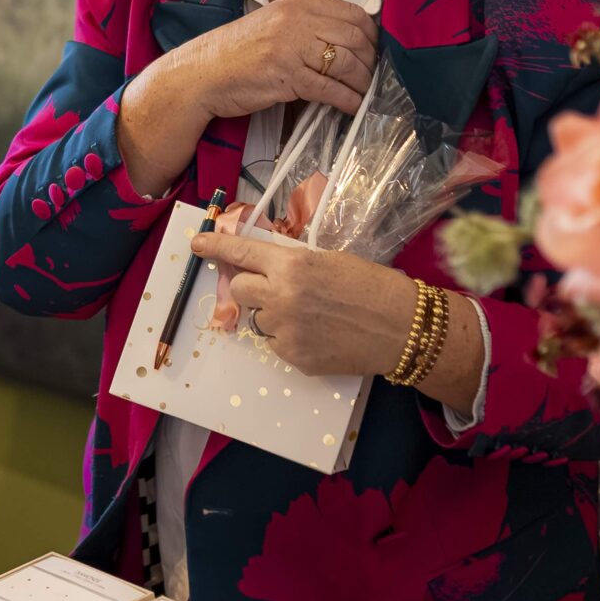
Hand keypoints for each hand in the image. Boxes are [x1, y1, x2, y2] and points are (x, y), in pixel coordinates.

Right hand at [181, 0, 376, 120]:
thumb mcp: (273, 25)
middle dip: (370, 61)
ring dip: (362, 82)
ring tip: (364, 93)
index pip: (352, 13)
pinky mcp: (286, 76)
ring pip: (346, 63)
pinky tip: (351, 106)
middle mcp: (296, 20)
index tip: (373, 52)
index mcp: (296, 4)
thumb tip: (344, 41)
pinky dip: (347, 99)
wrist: (200, 73)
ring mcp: (291, 47)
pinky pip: (329, 88)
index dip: (371, 35)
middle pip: (354, 38)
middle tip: (372, 76)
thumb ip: (306, 26)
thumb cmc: (236, 52)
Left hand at [193, 220, 413, 376]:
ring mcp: (284, 329)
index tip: (197, 243)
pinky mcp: (293, 356)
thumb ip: (291, 263)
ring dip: (274, 314)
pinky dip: (289, 337)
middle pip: (239, 288)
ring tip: (311, 315)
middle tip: (276, 288)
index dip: (216, 246)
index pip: (240, 251)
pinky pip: (275, 343)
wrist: (402, 328)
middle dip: (251, 286)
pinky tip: (318, 334)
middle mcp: (281, 296)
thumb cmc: (372, 286)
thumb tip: (263, 265)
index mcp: (291, 264)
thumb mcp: (328, 260)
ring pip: (258, 318)